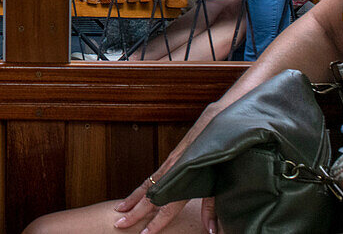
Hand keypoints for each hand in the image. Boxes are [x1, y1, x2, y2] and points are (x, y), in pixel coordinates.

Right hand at [113, 99, 228, 232]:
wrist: (219, 120)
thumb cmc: (223, 151)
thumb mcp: (221, 182)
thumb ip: (212, 207)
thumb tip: (211, 230)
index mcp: (184, 177)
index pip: (166, 206)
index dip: (155, 222)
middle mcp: (172, 169)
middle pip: (149, 195)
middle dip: (134, 211)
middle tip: (119, 223)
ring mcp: (170, 162)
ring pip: (147, 184)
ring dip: (133, 198)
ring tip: (120, 208)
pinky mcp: (172, 157)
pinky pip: (153, 175)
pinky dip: (142, 186)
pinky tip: (137, 192)